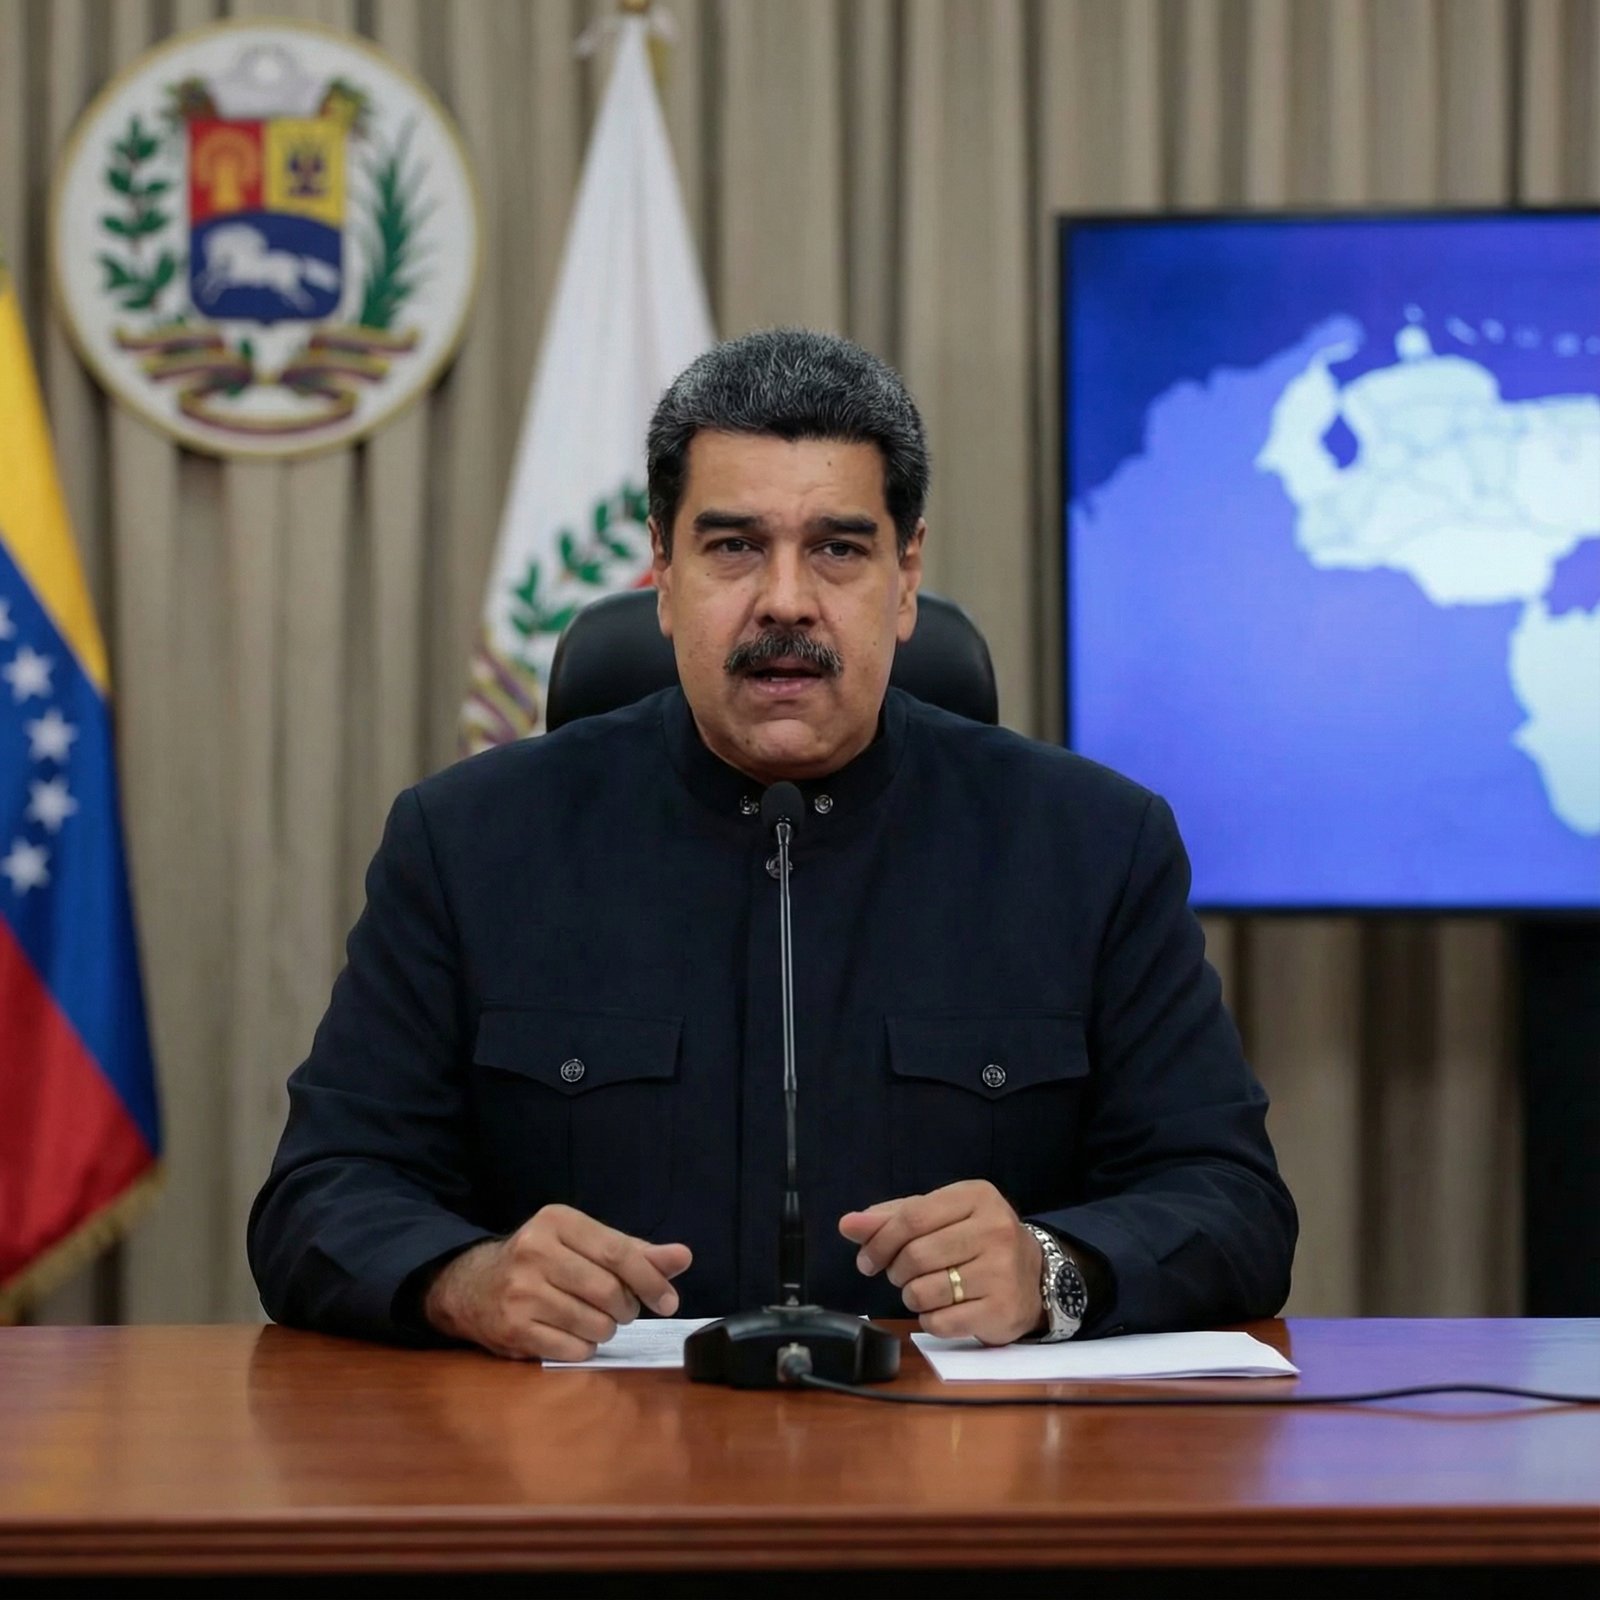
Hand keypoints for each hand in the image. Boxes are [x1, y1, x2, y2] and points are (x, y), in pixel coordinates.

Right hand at [423, 1205, 692, 1360]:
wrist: (472, 1286)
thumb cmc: (542, 1262)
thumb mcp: (583, 1244)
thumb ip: (634, 1251)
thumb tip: (683, 1257)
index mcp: (558, 1221)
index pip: (619, 1252)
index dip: (651, 1279)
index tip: (669, 1301)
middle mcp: (535, 1250)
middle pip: (608, 1292)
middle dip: (626, 1309)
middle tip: (623, 1311)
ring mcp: (521, 1291)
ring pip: (594, 1324)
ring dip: (606, 1330)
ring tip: (594, 1320)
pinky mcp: (512, 1329)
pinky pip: (572, 1350)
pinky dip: (584, 1349)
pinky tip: (573, 1335)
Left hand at [839, 1180, 1042, 1344]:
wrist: (1034, 1276)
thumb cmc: (976, 1240)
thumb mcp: (940, 1217)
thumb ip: (893, 1218)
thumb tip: (848, 1224)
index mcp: (976, 1196)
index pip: (911, 1217)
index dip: (879, 1241)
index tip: (867, 1259)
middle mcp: (994, 1229)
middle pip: (915, 1255)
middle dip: (896, 1271)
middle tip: (901, 1276)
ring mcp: (1001, 1271)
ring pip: (924, 1291)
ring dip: (912, 1296)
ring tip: (925, 1290)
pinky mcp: (1002, 1310)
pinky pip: (940, 1322)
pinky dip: (929, 1320)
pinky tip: (943, 1310)